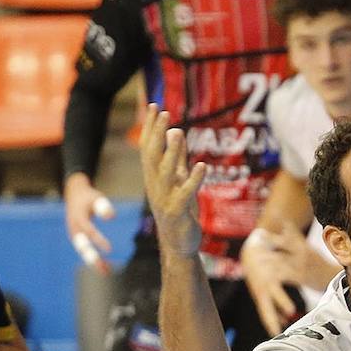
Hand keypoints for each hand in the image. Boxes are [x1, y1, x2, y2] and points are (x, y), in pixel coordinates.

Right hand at [64, 173, 115, 272]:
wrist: (74, 195)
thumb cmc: (88, 197)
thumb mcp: (96, 197)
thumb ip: (103, 206)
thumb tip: (111, 217)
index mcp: (78, 218)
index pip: (89, 231)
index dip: (98, 240)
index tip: (109, 249)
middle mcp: (74, 229)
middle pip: (83, 247)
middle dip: (93, 258)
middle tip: (104, 269)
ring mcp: (75, 236)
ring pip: (84, 253)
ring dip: (95, 263)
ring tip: (107, 272)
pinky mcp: (77, 240)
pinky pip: (86, 252)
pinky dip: (94, 260)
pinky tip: (105, 267)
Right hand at [138, 104, 204, 258]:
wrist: (179, 245)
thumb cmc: (179, 211)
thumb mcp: (178, 180)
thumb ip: (177, 157)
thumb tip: (175, 131)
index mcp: (153, 178)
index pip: (148, 148)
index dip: (150, 127)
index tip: (154, 105)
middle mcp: (155, 187)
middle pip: (153, 157)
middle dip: (157, 134)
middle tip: (163, 112)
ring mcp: (165, 200)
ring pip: (166, 173)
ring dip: (172, 152)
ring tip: (179, 132)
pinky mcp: (178, 213)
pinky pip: (185, 194)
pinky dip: (193, 180)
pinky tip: (202, 166)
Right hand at [242, 228, 302, 336]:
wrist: (250, 248)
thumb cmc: (262, 244)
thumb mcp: (270, 238)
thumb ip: (283, 233)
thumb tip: (284, 217)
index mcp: (264, 275)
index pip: (273, 290)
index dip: (281, 301)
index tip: (291, 311)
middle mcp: (261, 285)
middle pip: (266, 305)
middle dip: (272, 317)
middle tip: (278, 331)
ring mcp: (261, 290)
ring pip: (266, 309)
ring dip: (272, 320)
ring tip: (278, 332)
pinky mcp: (262, 293)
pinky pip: (268, 307)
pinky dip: (273, 316)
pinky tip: (280, 324)